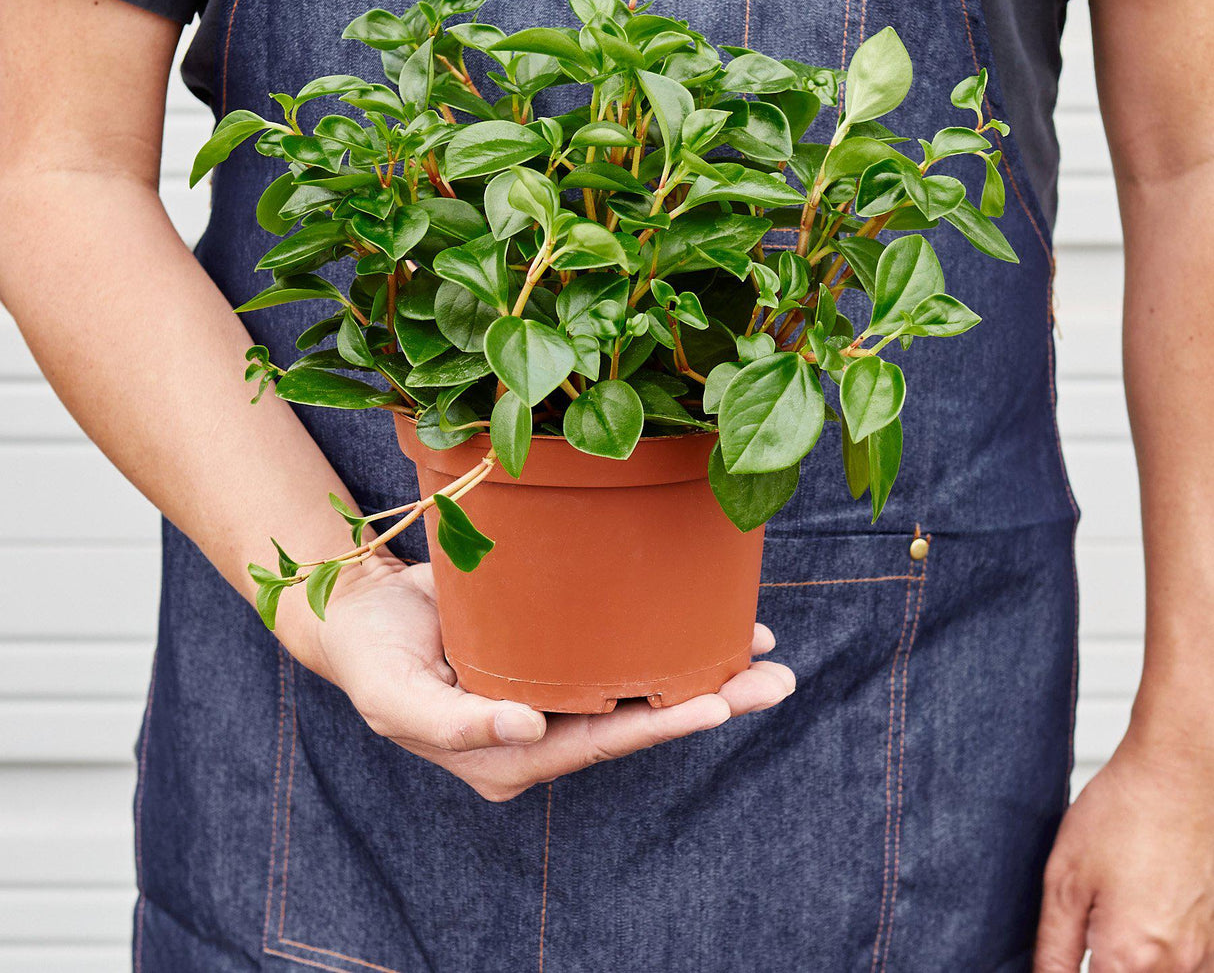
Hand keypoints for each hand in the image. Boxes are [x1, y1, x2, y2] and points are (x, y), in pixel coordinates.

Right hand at [277, 554, 795, 801]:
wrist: (363, 613)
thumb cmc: (373, 662)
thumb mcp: (399, 701)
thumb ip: (458, 723)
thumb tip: (528, 730)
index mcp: (512, 754)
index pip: (598, 744)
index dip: (658, 727)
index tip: (717, 703)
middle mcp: (545, 727)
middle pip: (637, 720)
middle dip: (710, 700)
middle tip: (777, 682)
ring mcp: (555, 687)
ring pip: (639, 684)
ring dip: (705, 668)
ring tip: (767, 652)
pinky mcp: (556, 648)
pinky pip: (619, 647)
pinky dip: (665, 636)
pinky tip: (711, 619)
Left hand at [1035, 726, 1213, 970]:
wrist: (1179, 778)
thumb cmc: (1123, 816)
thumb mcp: (1065, 879)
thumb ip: (1054, 945)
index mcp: (1128, 958)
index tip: (1066, 959)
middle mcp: (1176, 968)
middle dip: (1104, 967)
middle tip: (1087, 940)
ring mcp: (1206, 956)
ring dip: (1133, 967)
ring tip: (1115, 926)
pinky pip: (1192, 968)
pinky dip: (1164, 959)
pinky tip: (1145, 925)